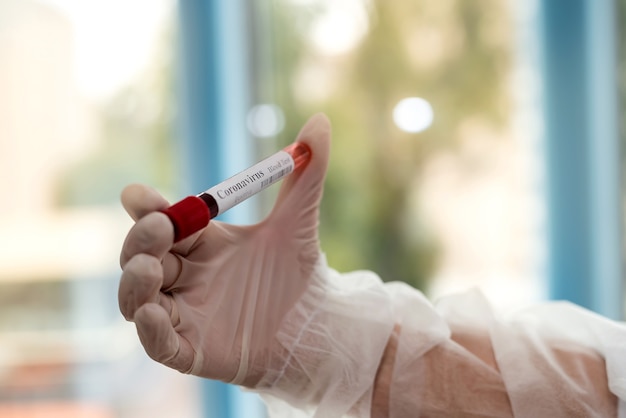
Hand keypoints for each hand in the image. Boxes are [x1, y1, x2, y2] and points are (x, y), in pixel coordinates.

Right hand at [118, 114, 330, 386]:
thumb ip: (307, 174)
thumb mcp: (299, 221)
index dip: (147, 207)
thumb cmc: (298, 274)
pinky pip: (157, 343)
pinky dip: (149, 329)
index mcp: (200, 243)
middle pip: (141, 255)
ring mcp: (182, 313)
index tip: (138, 194)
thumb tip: (320, 122)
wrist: (315, 325)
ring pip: (136, 298)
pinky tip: (153, 312)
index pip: (162, 221)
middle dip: (142, 240)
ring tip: (151, 266)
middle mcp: (183, 276)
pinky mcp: (189, 350)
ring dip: (134, 282)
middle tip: (160, 225)